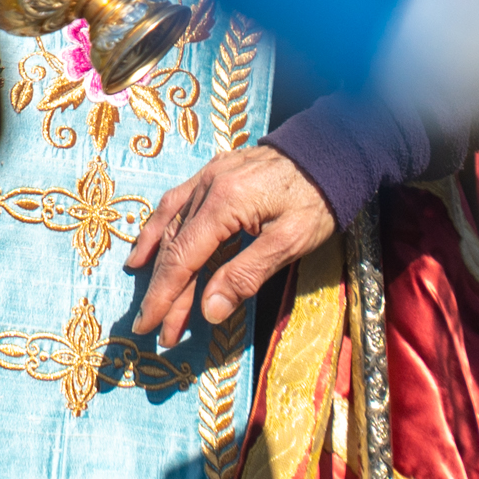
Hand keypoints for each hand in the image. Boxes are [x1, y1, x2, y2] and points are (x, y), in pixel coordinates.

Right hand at [126, 143, 334, 345]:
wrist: (333, 149)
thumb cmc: (317, 199)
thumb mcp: (290, 242)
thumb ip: (246, 275)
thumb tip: (208, 312)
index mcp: (223, 204)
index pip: (182, 259)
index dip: (164, 297)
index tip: (150, 328)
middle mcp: (207, 186)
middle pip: (175, 246)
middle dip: (163, 291)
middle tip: (155, 328)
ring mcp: (208, 176)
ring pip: (172, 223)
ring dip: (157, 261)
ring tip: (145, 292)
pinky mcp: (215, 172)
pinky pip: (178, 200)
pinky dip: (160, 225)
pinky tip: (151, 243)